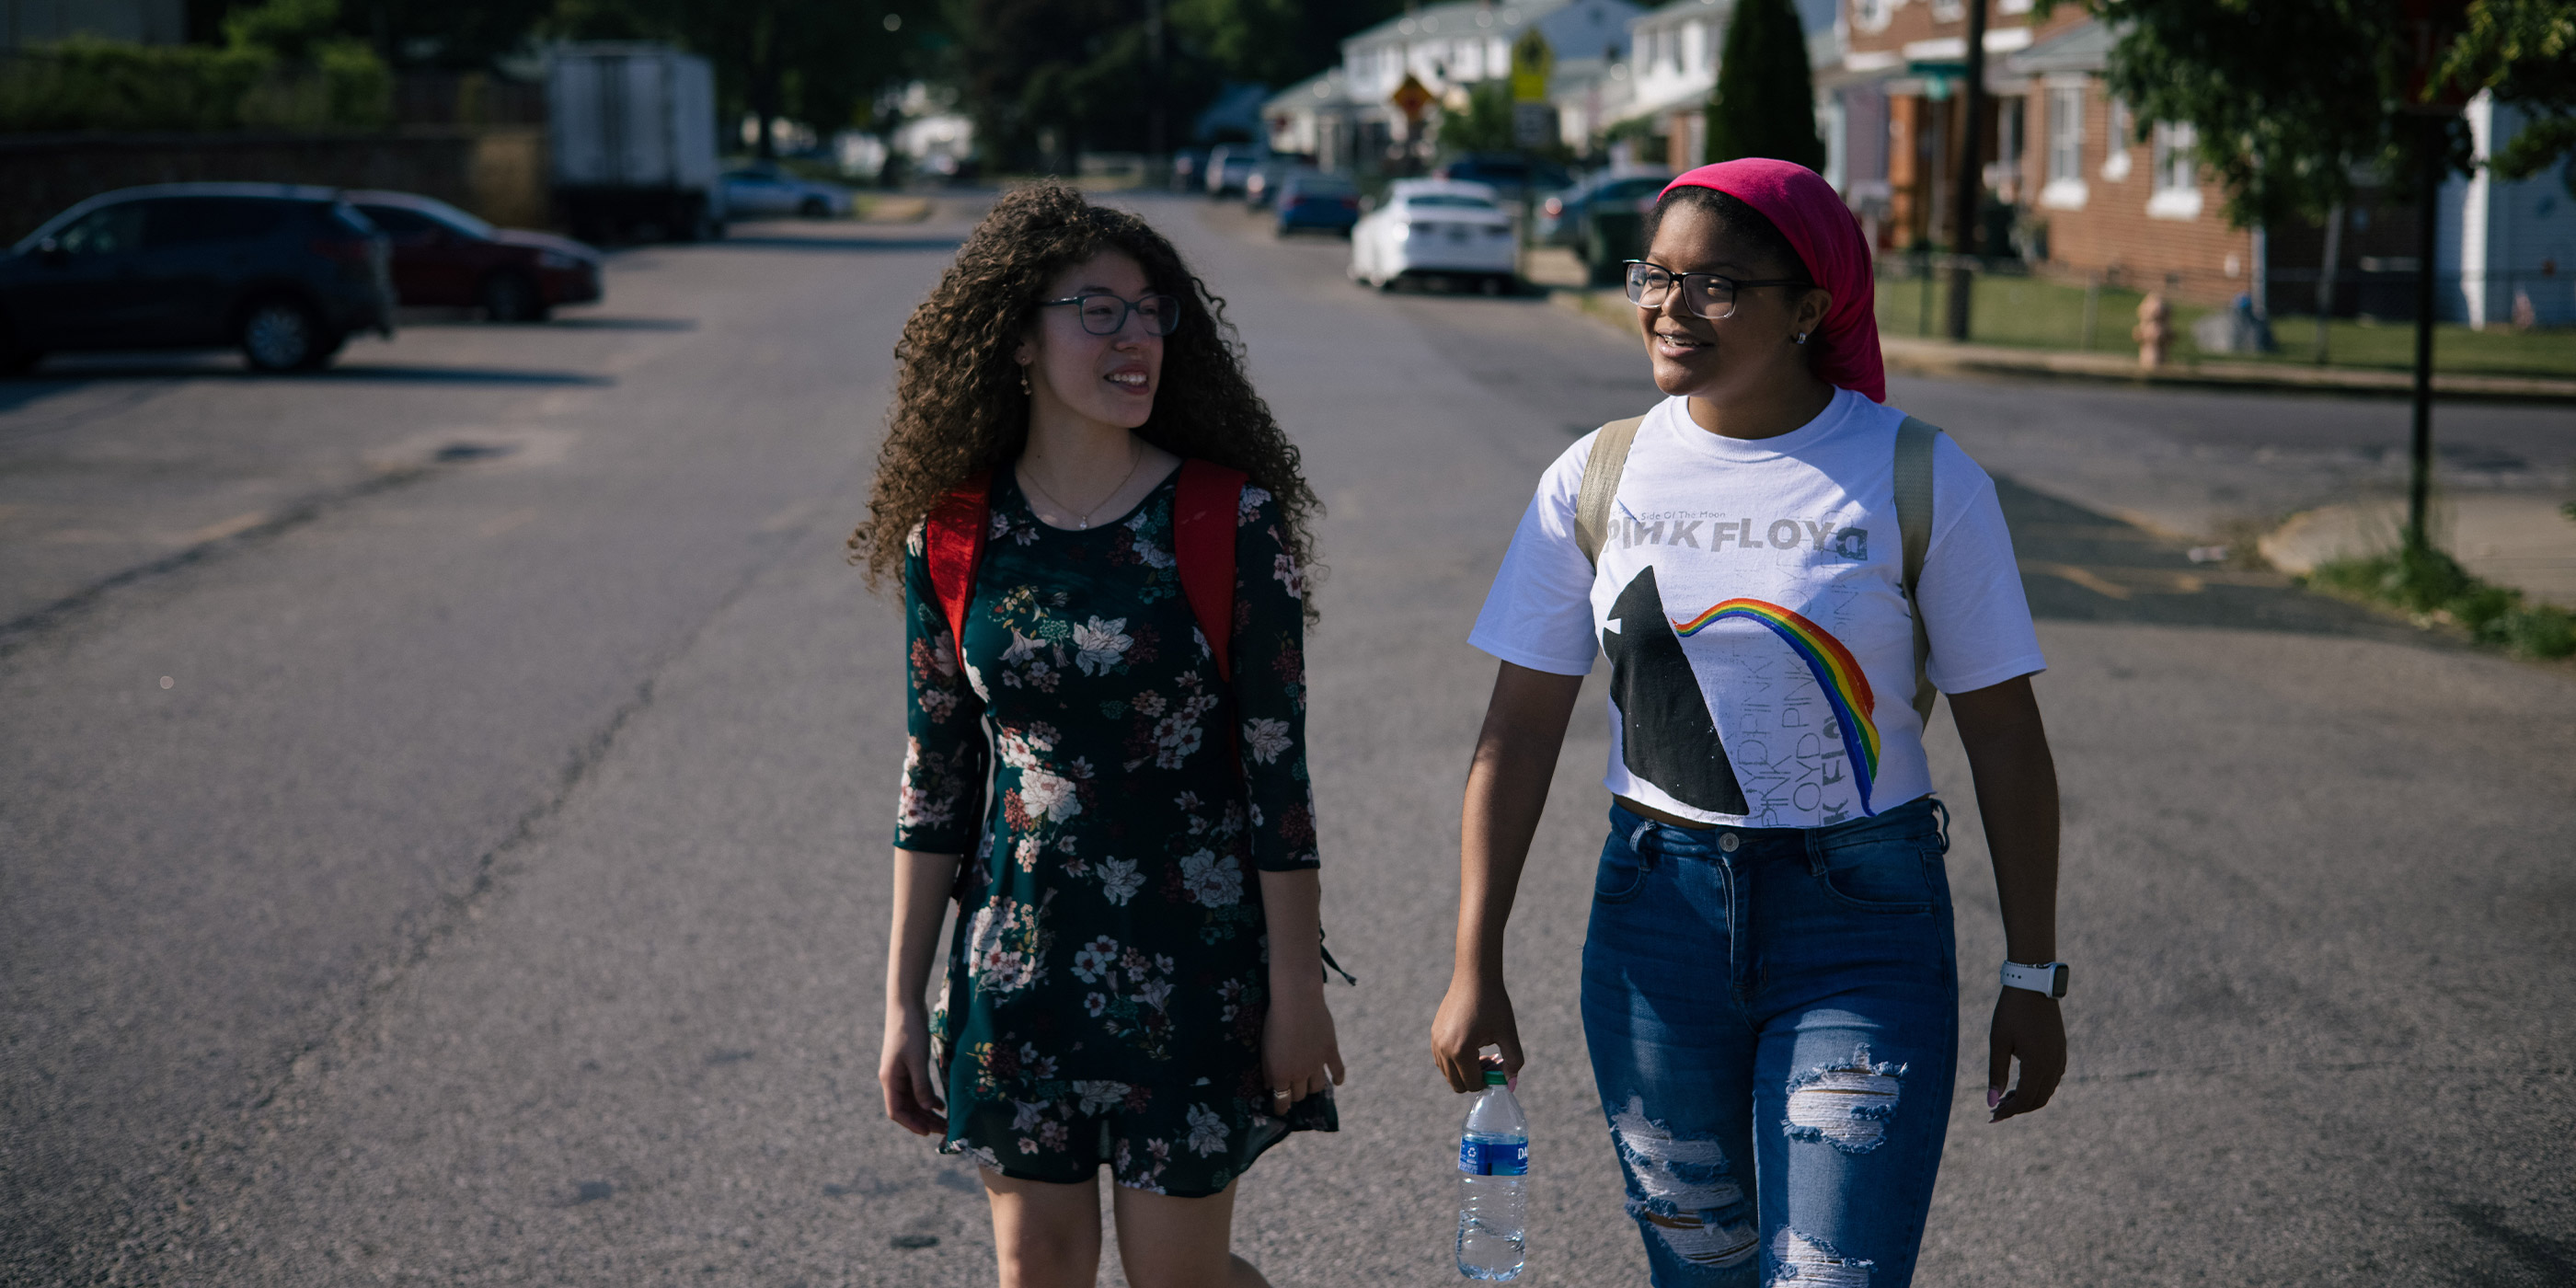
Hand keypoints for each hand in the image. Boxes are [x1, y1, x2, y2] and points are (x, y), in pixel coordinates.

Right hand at [880, 1005, 946, 1135]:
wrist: (906, 1006)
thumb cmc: (910, 1031)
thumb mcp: (917, 1059)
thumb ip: (921, 1085)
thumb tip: (927, 1109)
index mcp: (890, 1080)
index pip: (897, 1111)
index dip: (911, 1124)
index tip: (928, 1133)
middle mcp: (893, 1079)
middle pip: (907, 1108)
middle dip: (924, 1120)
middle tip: (945, 1130)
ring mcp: (901, 1073)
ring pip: (914, 1100)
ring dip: (927, 1111)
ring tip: (945, 1121)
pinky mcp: (909, 1066)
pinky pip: (917, 1088)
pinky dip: (928, 1098)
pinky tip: (941, 1104)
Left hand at [1263, 985, 1345, 1109]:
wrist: (1296, 1002)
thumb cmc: (1274, 1023)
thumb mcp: (1264, 1048)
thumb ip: (1267, 1070)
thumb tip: (1268, 1086)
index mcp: (1280, 1074)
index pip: (1282, 1101)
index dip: (1281, 1108)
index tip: (1280, 1109)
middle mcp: (1300, 1073)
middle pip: (1299, 1095)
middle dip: (1294, 1094)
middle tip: (1292, 1089)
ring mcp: (1317, 1064)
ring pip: (1317, 1087)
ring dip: (1312, 1087)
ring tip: (1310, 1083)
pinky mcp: (1331, 1051)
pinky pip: (1338, 1071)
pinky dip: (1338, 1078)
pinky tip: (1337, 1082)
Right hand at [1431, 969, 1522, 1092]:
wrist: (1474, 976)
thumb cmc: (1493, 1003)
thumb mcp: (1508, 1032)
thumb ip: (1513, 1061)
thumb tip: (1510, 1085)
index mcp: (1461, 1050)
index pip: (1473, 1084)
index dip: (1488, 1080)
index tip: (1498, 1065)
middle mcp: (1443, 1049)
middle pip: (1457, 1084)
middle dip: (1475, 1078)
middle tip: (1490, 1060)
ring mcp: (1435, 1041)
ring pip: (1447, 1073)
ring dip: (1464, 1070)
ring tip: (1481, 1052)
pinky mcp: (1434, 1034)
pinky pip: (1441, 1060)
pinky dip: (1454, 1061)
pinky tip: (1470, 1045)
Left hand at [1987, 989, 2064, 1122]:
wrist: (2033, 984)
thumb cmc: (2011, 1012)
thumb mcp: (1999, 1042)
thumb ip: (1996, 1073)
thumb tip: (1990, 1102)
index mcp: (2038, 1065)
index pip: (2025, 1100)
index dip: (2008, 1112)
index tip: (1992, 1117)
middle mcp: (2054, 1064)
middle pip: (2039, 1100)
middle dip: (2018, 1108)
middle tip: (1996, 1109)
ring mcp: (2060, 1057)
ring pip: (2048, 1090)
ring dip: (2028, 1098)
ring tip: (2005, 1097)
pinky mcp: (2061, 1049)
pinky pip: (2053, 1077)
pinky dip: (2038, 1086)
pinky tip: (2021, 1082)